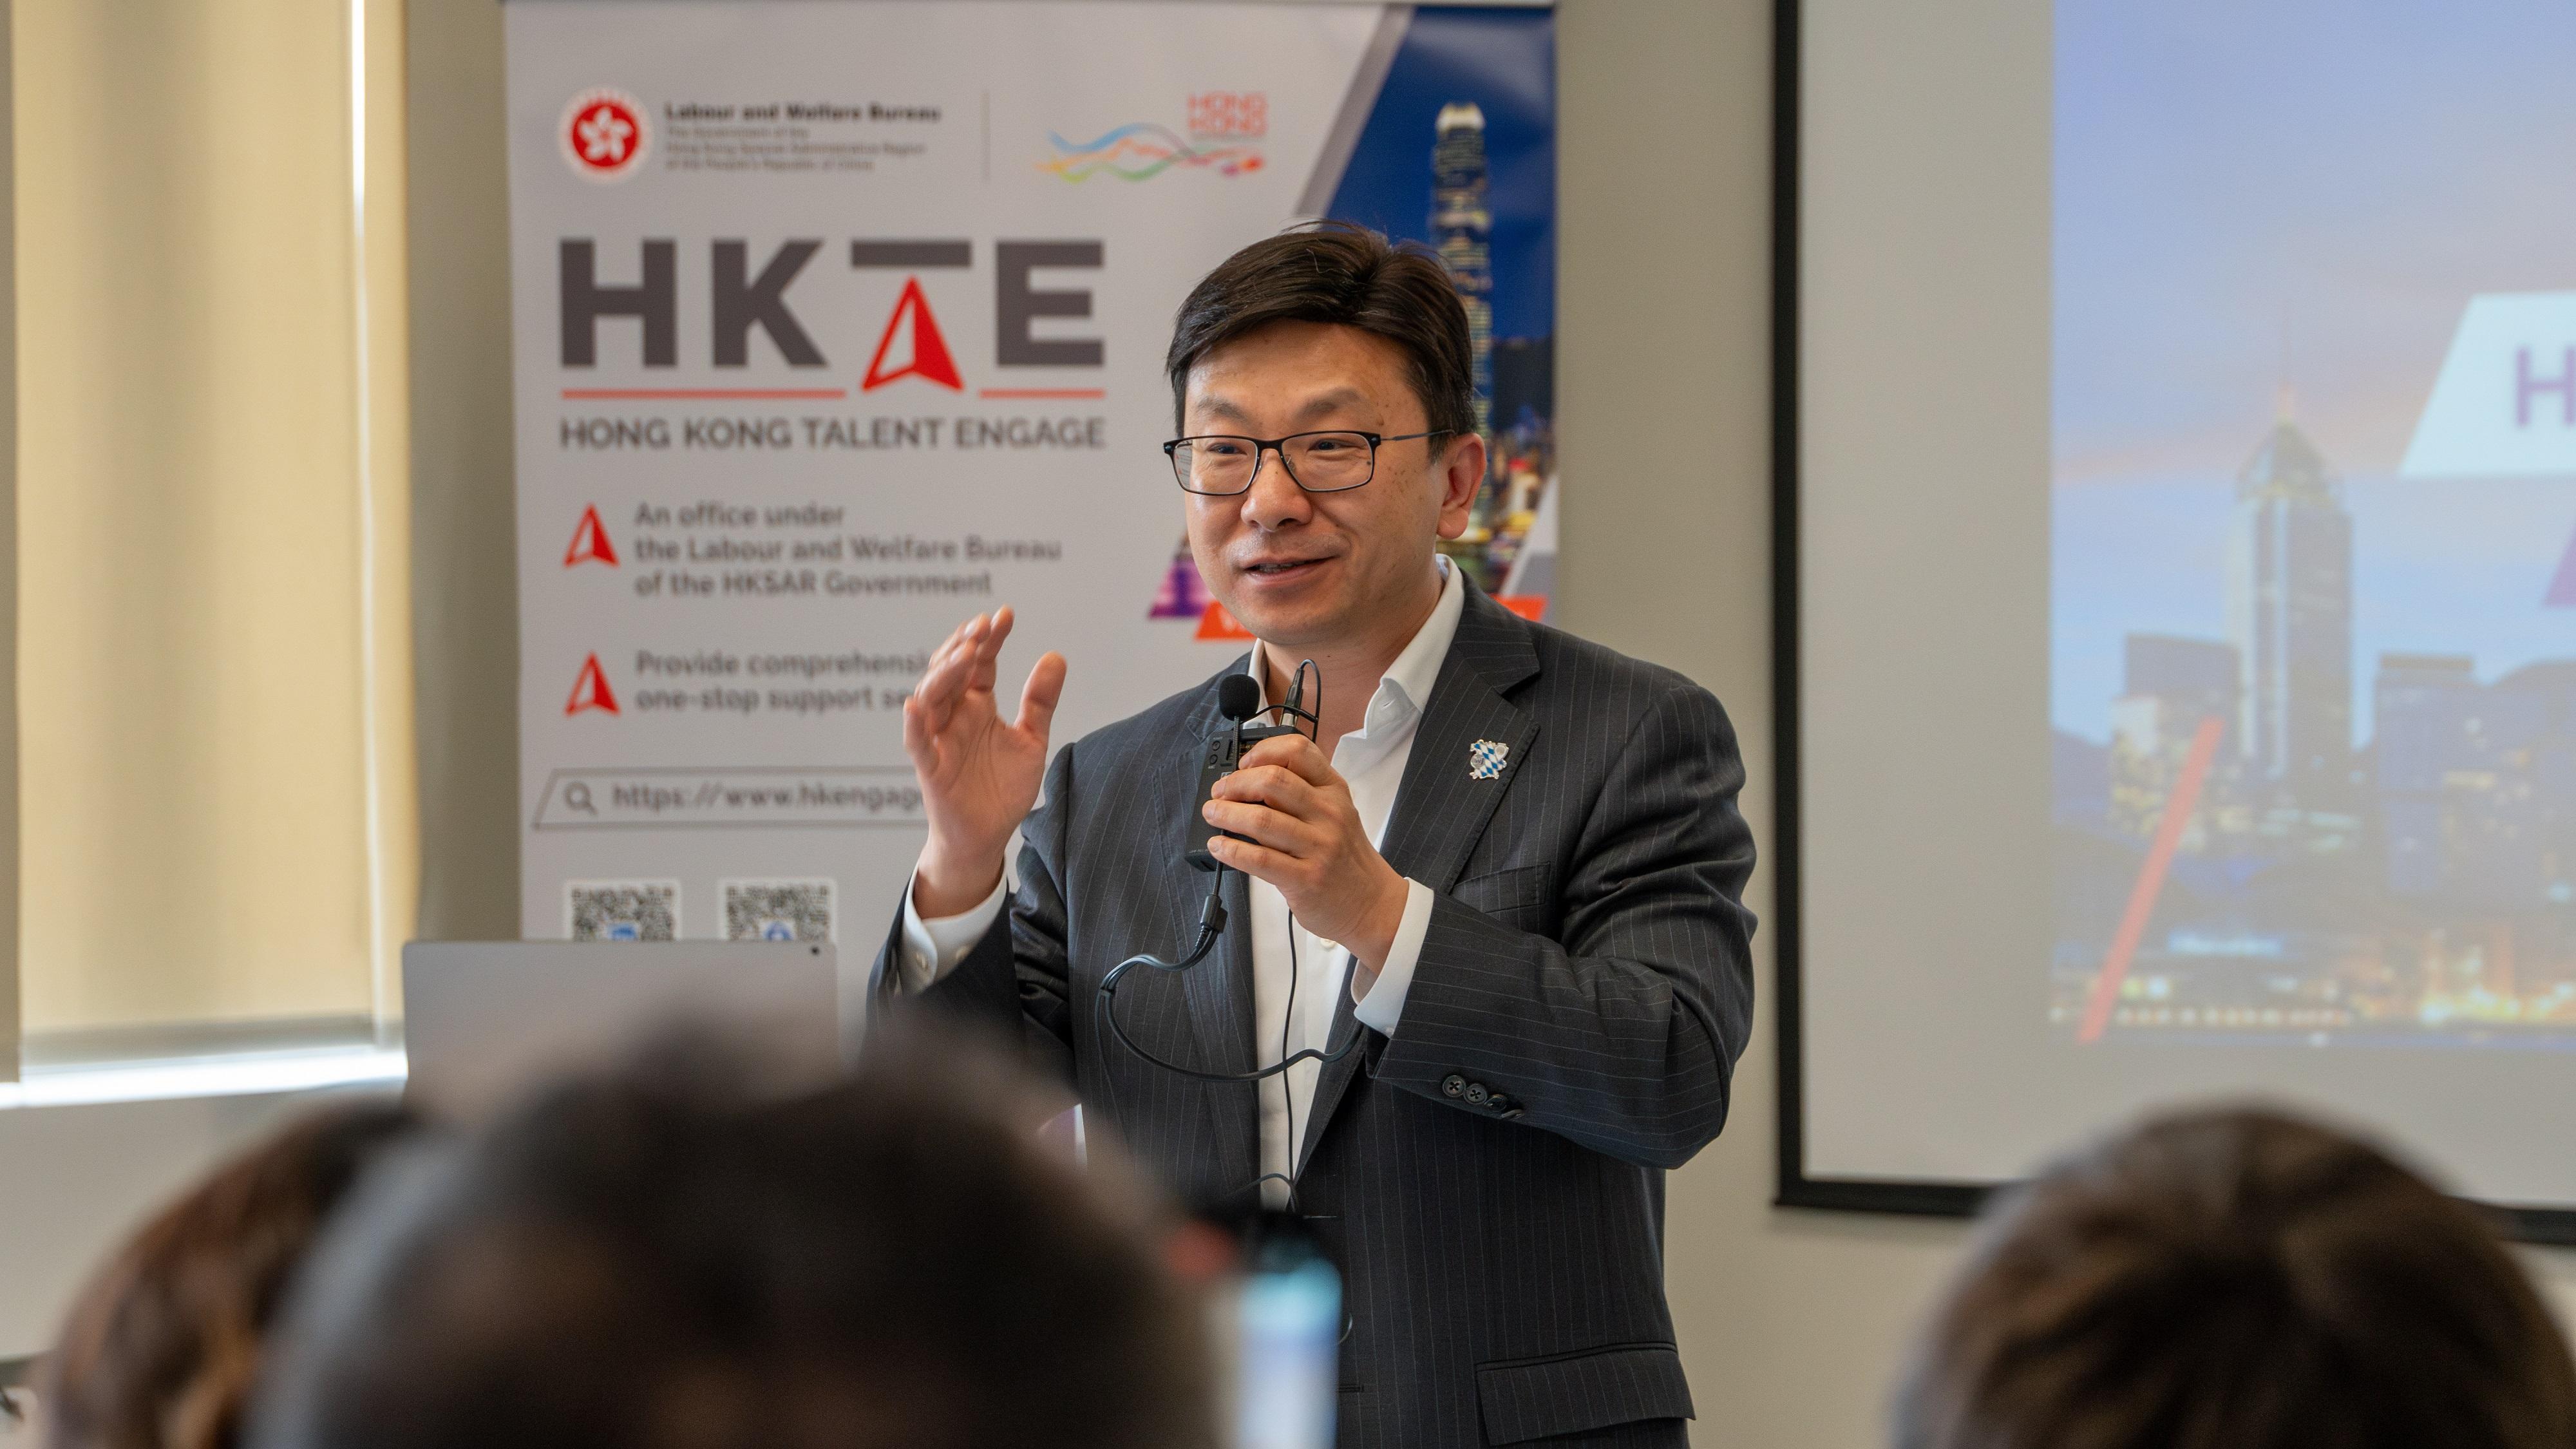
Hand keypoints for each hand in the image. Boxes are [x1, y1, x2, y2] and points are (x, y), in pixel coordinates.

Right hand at [902, 607, 1065, 915]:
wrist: (987, 836)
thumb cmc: (1002, 788)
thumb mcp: (1031, 740)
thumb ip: (1039, 701)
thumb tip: (1055, 655)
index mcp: (977, 705)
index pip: (980, 662)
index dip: (990, 639)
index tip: (1005, 615)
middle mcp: (954, 716)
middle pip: (951, 671)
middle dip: (964, 645)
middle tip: (983, 626)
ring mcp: (938, 738)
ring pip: (931, 697)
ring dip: (944, 673)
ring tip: (963, 653)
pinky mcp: (929, 767)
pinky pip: (916, 742)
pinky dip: (914, 723)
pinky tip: (916, 705)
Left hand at [1201, 734, 1410, 969]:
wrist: (1371, 903)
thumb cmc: (1345, 857)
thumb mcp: (1335, 814)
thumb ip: (1301, 795)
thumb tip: (1247, 783)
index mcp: (1334, 790)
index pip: (1298, 751)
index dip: (1262, 752)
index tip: (1243, 764)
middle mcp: (1329, 814)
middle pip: (1273, 781)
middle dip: (1235, 784)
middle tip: (1219, 793)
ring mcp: (1318, 847)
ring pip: (1261, 820)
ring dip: (1226, 814)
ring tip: (1212, 814)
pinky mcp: (1305, 879)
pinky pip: (1260, 860)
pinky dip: (1232, 850)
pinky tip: (1219, 846)